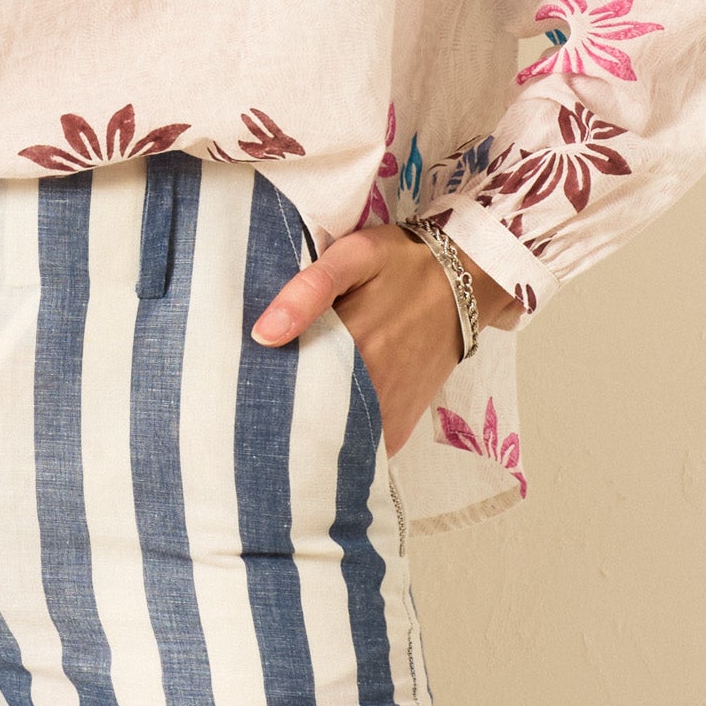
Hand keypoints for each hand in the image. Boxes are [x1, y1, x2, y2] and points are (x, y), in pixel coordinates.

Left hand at [249, 224, 517, 455]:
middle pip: (308, 417)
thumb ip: (309, 290)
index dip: (260, 388)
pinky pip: (366, 449)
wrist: (464, 283)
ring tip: (281, 423)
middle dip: (278, 415)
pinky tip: (322, 432)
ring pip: (336, 440)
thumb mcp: (354, 255)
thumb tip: (263, 335)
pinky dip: (344, 446)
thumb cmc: (400, 263)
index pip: (287, 384)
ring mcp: (389, 411)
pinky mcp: (403, 423)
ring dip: (309, 435)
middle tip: (255, 404)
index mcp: (351, 346)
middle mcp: (371, 388)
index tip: (241, 386)